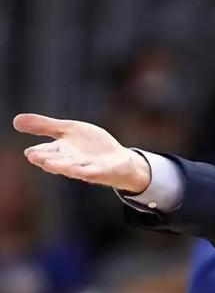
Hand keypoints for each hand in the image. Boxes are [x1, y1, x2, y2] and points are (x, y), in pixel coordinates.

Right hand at [13, 113, 150, 192]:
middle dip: (47, 159)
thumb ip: (45, 126)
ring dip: (62, 166)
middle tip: (34, 157)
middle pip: (57, 160)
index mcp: (61, 151)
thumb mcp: (69, 130)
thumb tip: (15, 120)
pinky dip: (90, 171)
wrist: (120, 160)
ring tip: (50, 164)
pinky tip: (87, 170)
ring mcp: (87, 167)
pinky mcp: (103, 171)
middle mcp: (71, 161)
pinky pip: (95, 172)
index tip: (30, 152)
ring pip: (73, 168)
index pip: (47, 152)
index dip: (39, 152)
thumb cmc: (91, 146)